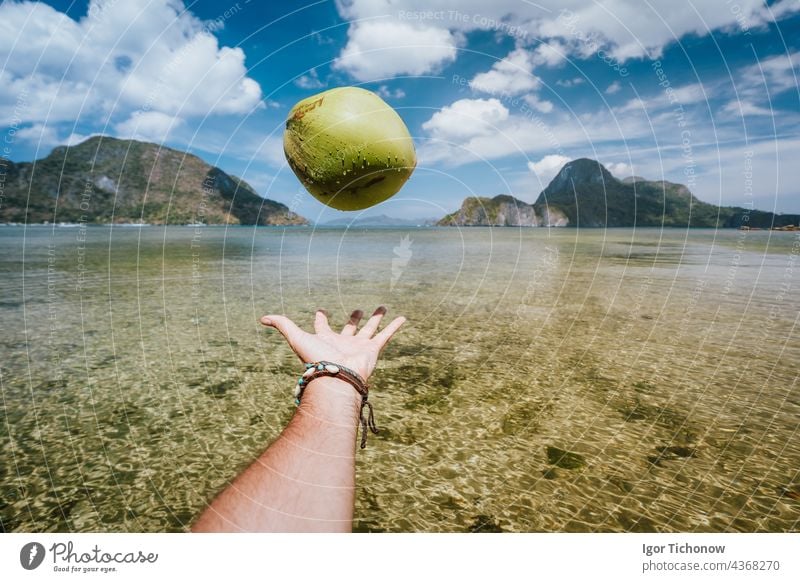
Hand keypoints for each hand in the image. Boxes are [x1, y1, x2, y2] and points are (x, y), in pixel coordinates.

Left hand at [260, 307, 405, 380]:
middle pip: (349, 328)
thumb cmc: (315, 359)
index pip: (323, 327)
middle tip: (357, 310)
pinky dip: (394, 326)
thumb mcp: (296, 337)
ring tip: (383, 307)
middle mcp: (343, 343)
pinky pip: (386, 335)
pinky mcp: (373, 349)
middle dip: (353, 319)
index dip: (321, 319)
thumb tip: (262, 317)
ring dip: (377, 318)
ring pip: (370, 329)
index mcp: (325, 340)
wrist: (336, 377)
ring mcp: (359, 346)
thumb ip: (282, 325)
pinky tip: (402, 317)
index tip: (320, 310)